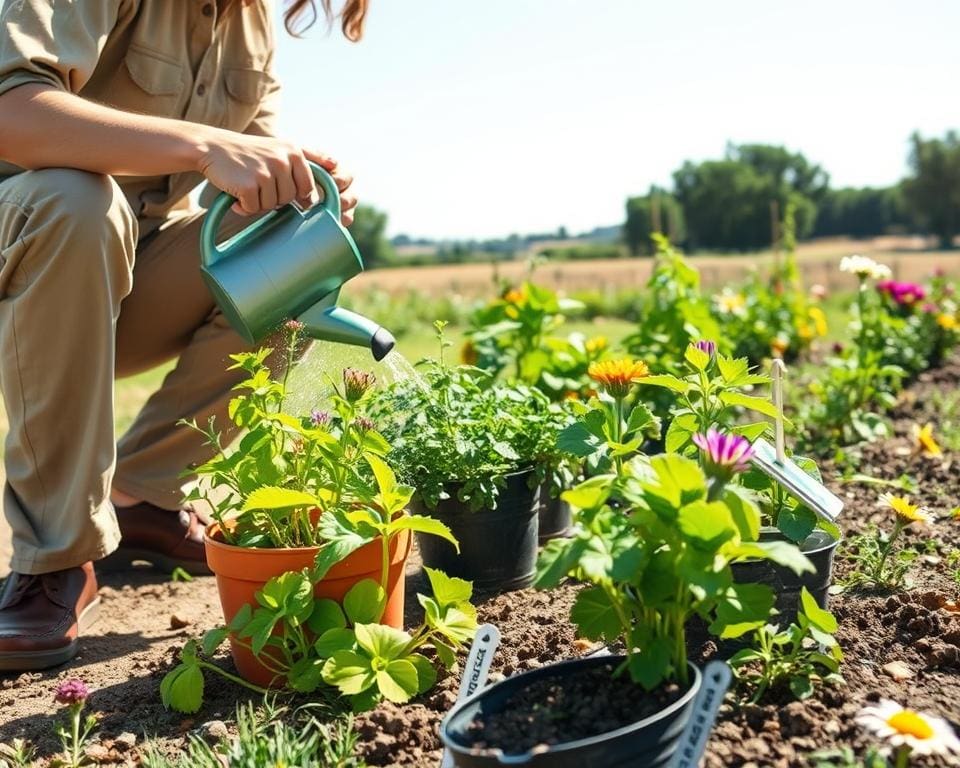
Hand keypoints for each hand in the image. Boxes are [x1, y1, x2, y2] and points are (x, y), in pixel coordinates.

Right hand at [196, 132, 357, 225]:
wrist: (212, 147)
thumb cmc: (250, 151)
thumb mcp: (282, 146)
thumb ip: (310, 155)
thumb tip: (336, 164)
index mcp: (295, 152)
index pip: (307, 190)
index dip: (293, 194)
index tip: (277, 185)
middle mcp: (283, 160)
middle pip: (289, 200)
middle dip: (274, 197)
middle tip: (257, 182)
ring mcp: (266, 173)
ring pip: (272, 206)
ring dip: (258, 202)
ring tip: (246, 183)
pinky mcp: (249, 185)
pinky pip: (254, 209)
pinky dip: (244, 206)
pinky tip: (236, 192)